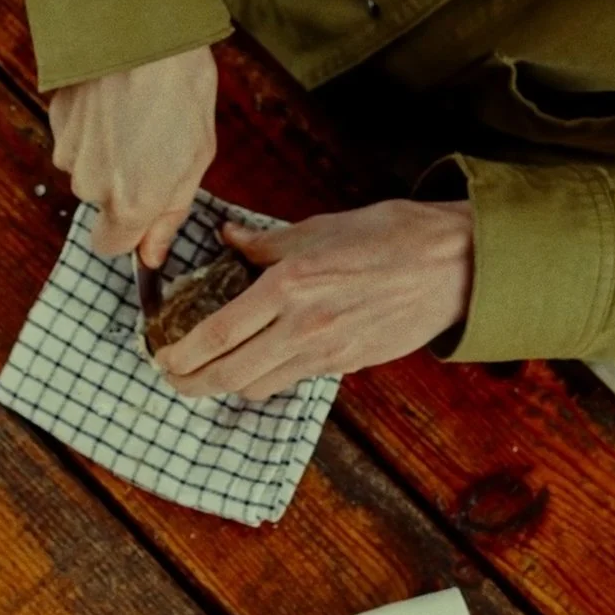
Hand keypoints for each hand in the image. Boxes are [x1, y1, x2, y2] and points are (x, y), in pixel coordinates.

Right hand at [52, 45, 219, 267]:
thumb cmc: (182, 89)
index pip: (111, 246)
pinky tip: (113, 99)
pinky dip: (90, 126)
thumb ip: (170, 215)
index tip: (146, 206)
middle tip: (153, 141)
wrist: (143, 29)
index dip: (130, 230)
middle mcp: (91, 186)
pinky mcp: (56, 122)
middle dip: (122, 182)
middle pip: (100, 202)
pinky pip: (73, 139)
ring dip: (106, 151)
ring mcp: (68, 153)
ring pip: (85, 168)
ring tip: (134, 113)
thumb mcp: (197, 158)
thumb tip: (150, 256)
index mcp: (131, 203)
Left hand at [156, 199, 474, 400]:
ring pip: (259, 387)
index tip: (161, 357)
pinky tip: (257, 365)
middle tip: (174, 377)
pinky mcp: (347, 365)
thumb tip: (225, 238)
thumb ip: (264, 242)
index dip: (181, 354)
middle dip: (192, 384)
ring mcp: (327, 351)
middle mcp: (303, 325)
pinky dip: (266, 379)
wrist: (454, 264)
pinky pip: (293, 381)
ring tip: (209, 373)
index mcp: (288, 285)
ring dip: (227, 385)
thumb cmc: (389, 235)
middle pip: (230, 375)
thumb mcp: (318, 227)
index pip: (216, 333)